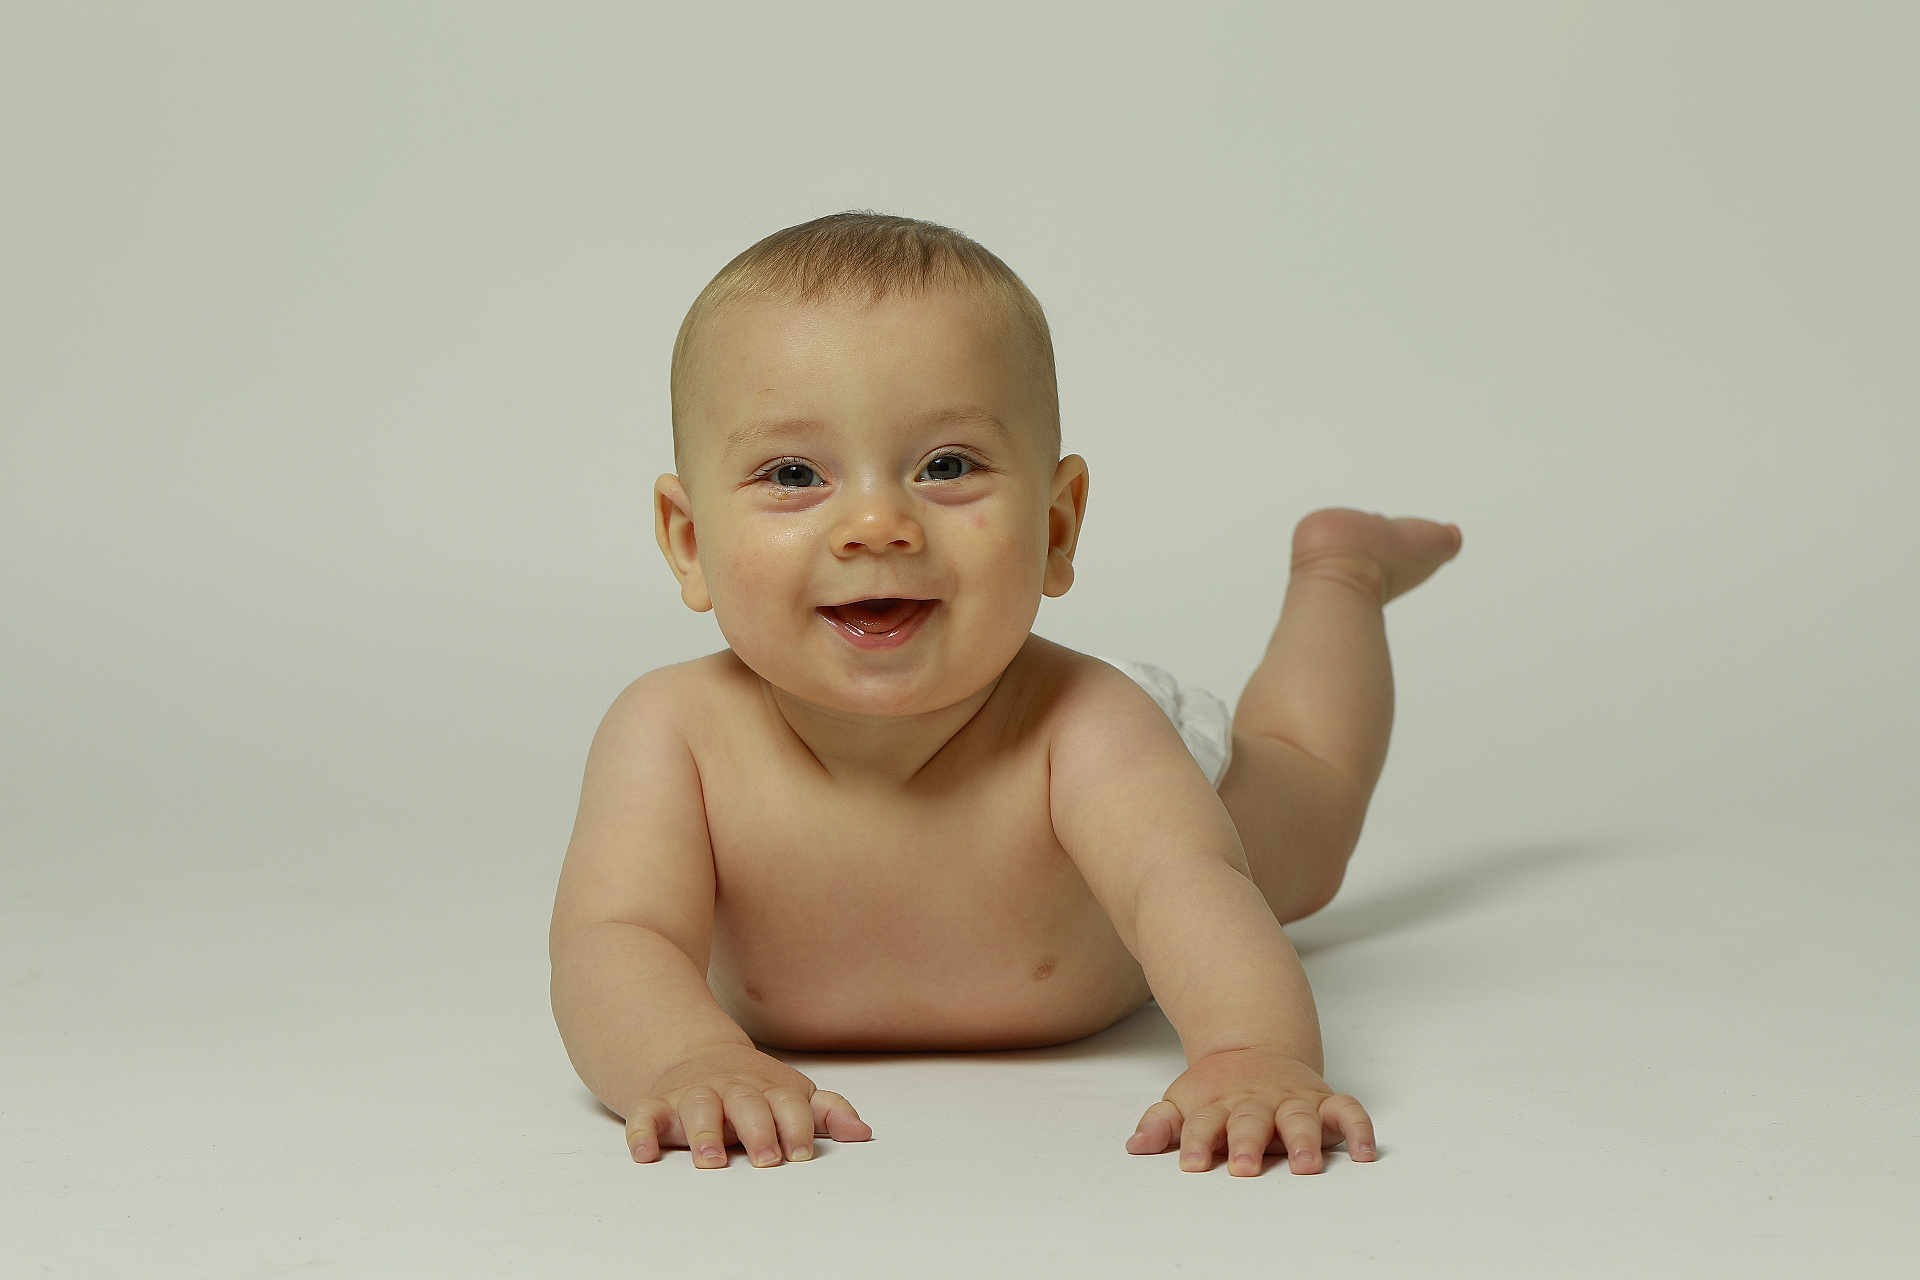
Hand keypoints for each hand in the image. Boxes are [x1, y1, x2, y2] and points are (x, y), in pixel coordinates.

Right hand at [625, 1042, 872, 1168]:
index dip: (796, 1126)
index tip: (801, 1154)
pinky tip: (646, 1155)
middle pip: (747, 1104)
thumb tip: (863, 1133)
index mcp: (767, 1089)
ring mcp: (694, 1094)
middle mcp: (731, 1089)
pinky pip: (645, 1115)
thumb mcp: (790, 1094)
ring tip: (711, 1161)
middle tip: (767, 1159)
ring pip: (698, 1106)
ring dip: (704, 1132)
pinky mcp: (658, 1105)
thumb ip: (826, 1113)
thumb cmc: (752, 1088)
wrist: (694, 1054)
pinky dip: (642, 1132)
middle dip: (758, 1130)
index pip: (787, 1103)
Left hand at [1125, 1045, 1376, 1174]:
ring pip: (1300, 1116)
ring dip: (1303, 1139)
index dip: (1197, 1143)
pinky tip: (1365, 1154)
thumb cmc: (1217, 1092)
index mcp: (1219, 1104)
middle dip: (1247, 1143)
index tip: (1191, 1165)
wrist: (1253, 1049)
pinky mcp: (1323, 1101)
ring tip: (1305, 1166)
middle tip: (1244, 1167)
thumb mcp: (1183, 1102)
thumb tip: (1135, 1147)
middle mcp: (1257, 1101)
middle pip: (1251, 1120)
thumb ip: (1161, 1125)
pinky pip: (1347, 1111)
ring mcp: (1292, 1100)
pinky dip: (1359, 1129)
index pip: (1203, 1123)